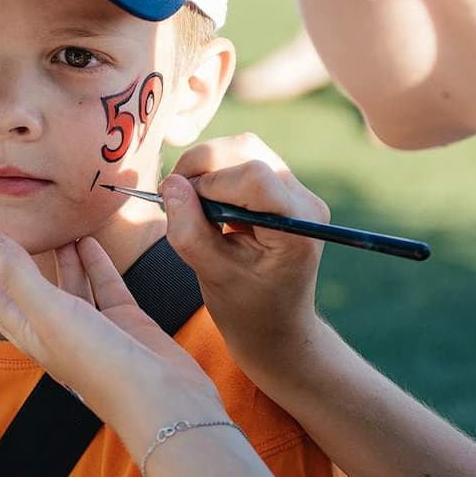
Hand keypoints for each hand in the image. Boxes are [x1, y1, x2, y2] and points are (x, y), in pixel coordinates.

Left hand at [0, 225, 225, 458]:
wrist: (162, 401)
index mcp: (32, 334)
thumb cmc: (101, 364)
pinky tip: (90, 240)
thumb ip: (19, 275)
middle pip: (27, 286)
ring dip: (60, 256)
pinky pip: (104, 286)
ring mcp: (92, 329)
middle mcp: (58, 332)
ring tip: (53, 224)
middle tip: (3, 220)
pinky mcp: (124, 323)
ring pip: (69, 284)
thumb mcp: (51, 314)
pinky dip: (96, 264)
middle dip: (14, 254)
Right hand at [163, 134, 326, 368]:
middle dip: (202, 166)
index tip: (181, 204)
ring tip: (193, 204)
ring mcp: (299, 193)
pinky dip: (218, 174)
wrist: (279, 328)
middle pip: (248, 150)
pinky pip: (246, 160)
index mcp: (295, 229)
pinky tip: (209, 207)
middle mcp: (305, 202)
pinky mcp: (286, 189)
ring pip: (245, 148)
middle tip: (177, 198)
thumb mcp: (211, 275)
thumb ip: (189, 230)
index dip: (208, 182)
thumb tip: (171, 183)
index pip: (253, 177)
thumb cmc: (246, 311)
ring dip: (208, 168)